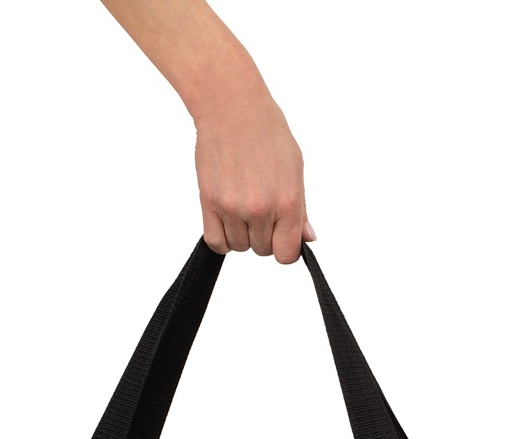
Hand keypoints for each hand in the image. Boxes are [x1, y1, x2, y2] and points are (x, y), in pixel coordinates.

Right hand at [194, 98, 315, 264]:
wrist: (232, 108)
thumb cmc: (266, 132)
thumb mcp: (295, 169)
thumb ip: (300, 209)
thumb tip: (306, 238)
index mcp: (288, 201)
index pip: (286, 253)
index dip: (285, 249)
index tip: (282, 239)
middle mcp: (260, 209)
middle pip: (263, 250)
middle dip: (265, 236)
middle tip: (262, 211)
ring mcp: (232, 208)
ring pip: (239, 247)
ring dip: (242, 235)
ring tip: (243, 207)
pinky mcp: (209, 203)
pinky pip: (216, 242)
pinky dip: (222, 238)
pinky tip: (227, 221)